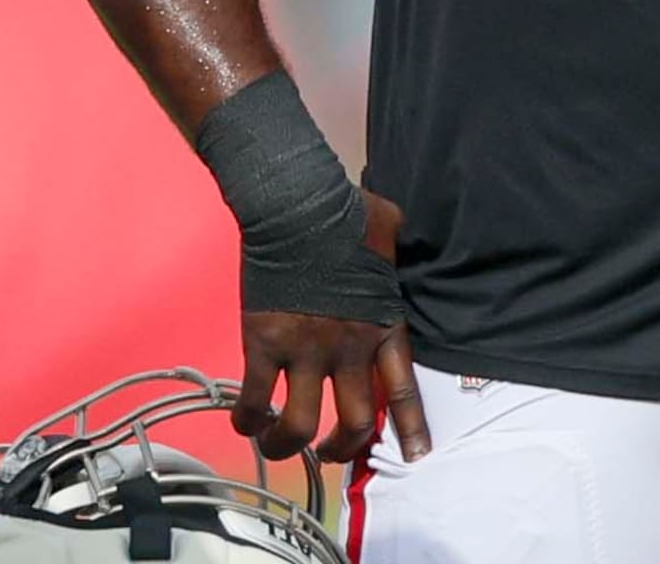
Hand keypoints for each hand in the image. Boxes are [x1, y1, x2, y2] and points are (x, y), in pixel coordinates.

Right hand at [239, 189, 428, 466]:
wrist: (296, 203)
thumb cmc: (346, 211)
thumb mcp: (392, 234)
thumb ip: (398, 251)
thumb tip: (403, 235)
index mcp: (383, 325)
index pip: (402, 390)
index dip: (411, 429)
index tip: (415, 457)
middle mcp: (348, 348)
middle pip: (354, 423)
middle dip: (342, 448)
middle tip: (329, 451)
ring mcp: (304, 350)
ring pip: (299, 425)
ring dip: (287, 444)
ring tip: (278, 445)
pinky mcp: (264, 344)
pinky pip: (253, 399)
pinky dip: (246, 419)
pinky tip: (244, 421)